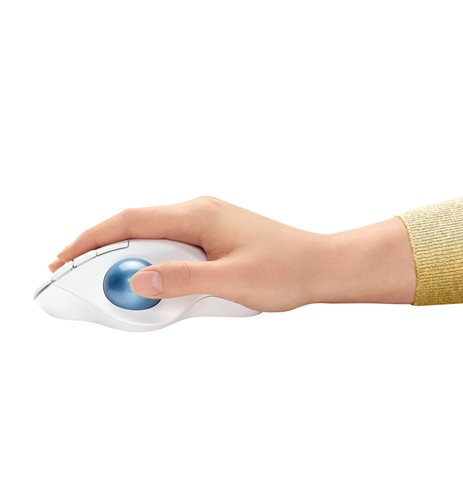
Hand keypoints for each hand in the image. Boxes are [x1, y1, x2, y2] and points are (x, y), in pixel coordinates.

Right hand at [50, 196, 415, 311]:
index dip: (93, 239)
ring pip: (156, 237)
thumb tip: (136, 280)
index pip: (131, 220)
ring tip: (116, 287)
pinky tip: (155, 283)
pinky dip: (156, 262)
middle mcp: (200, 212)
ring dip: (133, 259)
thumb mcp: (230, 282)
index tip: (65, 259)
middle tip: (82, 278)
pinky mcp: (216, 236)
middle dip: (106, 251)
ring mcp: (209, 222)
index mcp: (199, 215)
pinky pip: (175, 245)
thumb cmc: (286, 270)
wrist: (322, 266)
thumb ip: (181, 280)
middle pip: (138, 226)